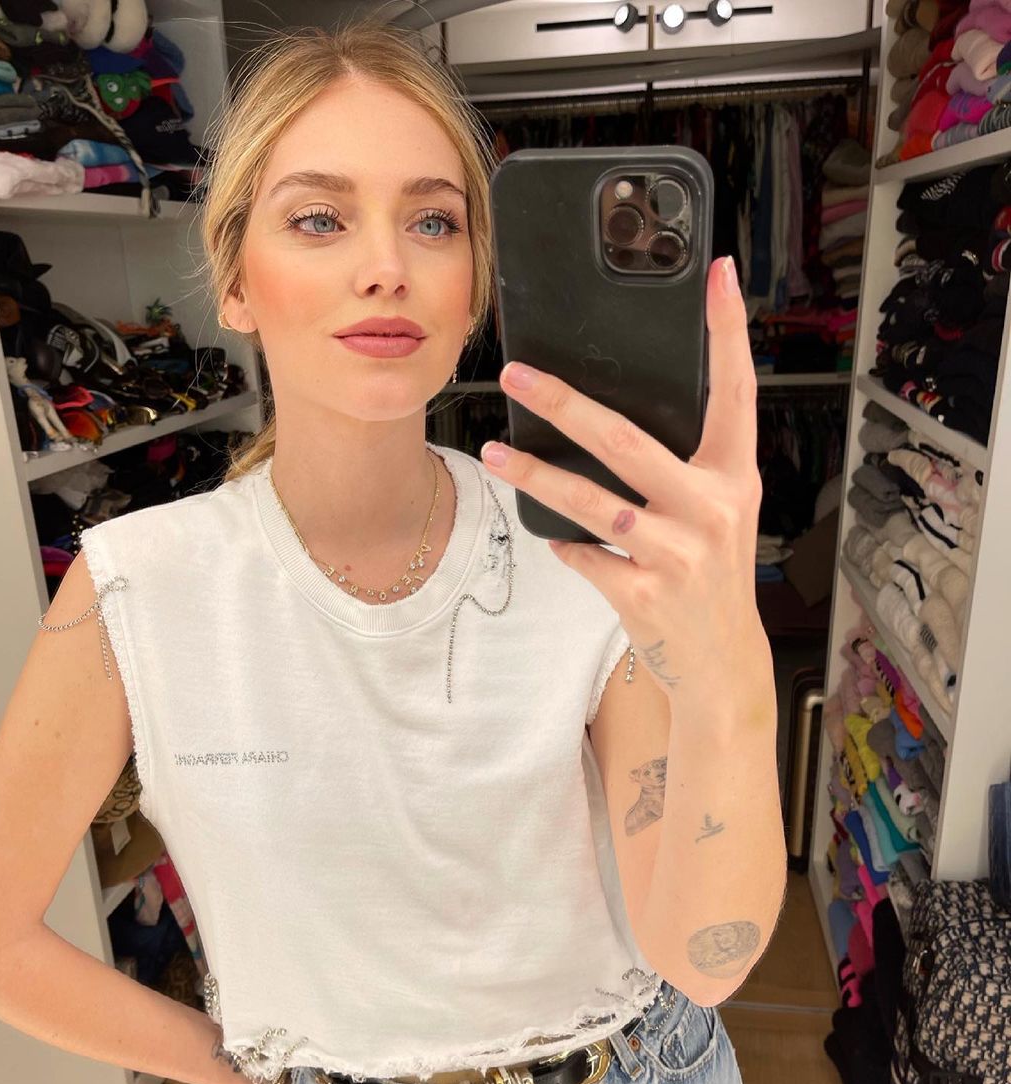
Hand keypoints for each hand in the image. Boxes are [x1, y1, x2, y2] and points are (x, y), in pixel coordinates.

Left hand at [480, 254, 765, 698]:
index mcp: (736, 476)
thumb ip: (687, 466)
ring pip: (590, 500)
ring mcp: (677, 554)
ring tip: (495, 452)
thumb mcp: (719, 512)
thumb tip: (610, 418)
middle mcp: (712, 509)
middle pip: (626, 440)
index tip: (718, 275)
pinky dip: (564, 545)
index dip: (728, 332)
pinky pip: (582, 554)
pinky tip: (557, 539)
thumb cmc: (711, 574)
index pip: (735, 392)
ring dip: (534, 474)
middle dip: (564, 403)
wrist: (720, 660)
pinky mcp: (643, 593)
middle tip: (517, 374)